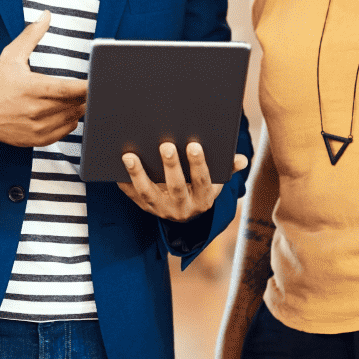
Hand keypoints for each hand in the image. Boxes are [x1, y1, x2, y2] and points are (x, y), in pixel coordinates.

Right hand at [0, 11, 86, 145]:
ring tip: (78, 96)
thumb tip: (46, 15)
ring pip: (73, 117)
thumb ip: (31, 35)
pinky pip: (67, 130)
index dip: (87, 86)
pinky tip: (65, 110)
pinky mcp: (38, 139)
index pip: (68, 89)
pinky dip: (71, 119)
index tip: (99, 80)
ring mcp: (38, 127)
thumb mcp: (10, 56)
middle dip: (86, 94)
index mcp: (32, 88)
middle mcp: (36, 110)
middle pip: (75, 103)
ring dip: (80, 106)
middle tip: (93, 85)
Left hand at [118, 142, 247, 221]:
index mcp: (204, 199)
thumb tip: (242, 159)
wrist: (185, 214)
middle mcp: (183, 208)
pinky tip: (116, 168)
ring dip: (138, 174)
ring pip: (149, 194)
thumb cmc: (201, 188)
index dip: (199, 165)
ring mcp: (162, 210)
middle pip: (176, 187)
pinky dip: (124, 183)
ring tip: (130, 156)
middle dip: (171, 166)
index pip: (203, 182)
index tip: (194, 145)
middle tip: (165, 144)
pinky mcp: (145, 208)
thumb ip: (228, 169)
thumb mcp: (217, 182)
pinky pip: (132, 197)